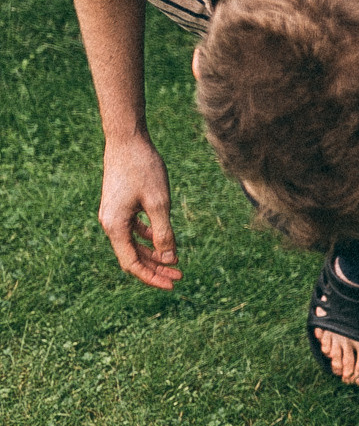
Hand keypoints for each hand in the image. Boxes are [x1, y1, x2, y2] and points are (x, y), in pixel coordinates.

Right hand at [100, 136, 179, 289]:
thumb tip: (169, 260)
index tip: (172, 284)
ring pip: (134, 243)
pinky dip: (148, 237)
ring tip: (176, 262)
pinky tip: (164, 240)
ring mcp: (113, 214)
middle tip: (180, 276)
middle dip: (156, 268)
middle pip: (132, 256)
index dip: (151, 277)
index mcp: (115, 226)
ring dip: (153, 253)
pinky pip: (133, 229)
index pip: (131, 263)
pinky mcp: (120, 205)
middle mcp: (110, 223)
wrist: (127, 141)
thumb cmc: (143, 169)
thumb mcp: (159, 203)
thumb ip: (164, 233)